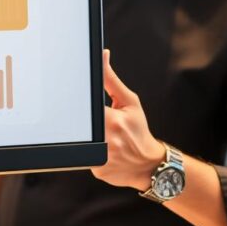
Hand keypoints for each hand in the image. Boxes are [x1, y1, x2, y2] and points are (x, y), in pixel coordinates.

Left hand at [91, 49, 165, 191]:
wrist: (149, 163)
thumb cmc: (139, 130)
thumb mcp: (130, 102)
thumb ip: (111, 80)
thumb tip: (102, 56)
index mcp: (113, 121)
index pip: (86, 107)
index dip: (78, 103)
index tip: (77, 103)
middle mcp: (106, 141)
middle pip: (80, 125)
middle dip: (82, 122)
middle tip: (99, 122)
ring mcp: (100, 158)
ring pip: (81, 141)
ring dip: (87, 137)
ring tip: (106, 137)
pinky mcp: (96, 170)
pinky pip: (85, 156)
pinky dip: (90, 152)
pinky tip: (105, 151)